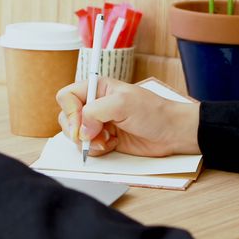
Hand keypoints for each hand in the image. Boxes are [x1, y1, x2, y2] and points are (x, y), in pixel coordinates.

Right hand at [55, 77, 200, 157]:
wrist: (172, 133)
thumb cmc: (154, 112)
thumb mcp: (123, 104)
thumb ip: (95, 111)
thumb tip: (80, 129)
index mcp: (98, 89)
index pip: (67, 96)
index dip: (70, 112)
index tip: (80, 126)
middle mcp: (96, 105)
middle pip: (67, 118)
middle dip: (77, 130)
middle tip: (94, 136)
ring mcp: (99, 124)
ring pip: (76, 135)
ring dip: (88, 142)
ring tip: (107, 140)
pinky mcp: (105, 140)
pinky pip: (88, 148)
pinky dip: (97, 150)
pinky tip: (112, 145)